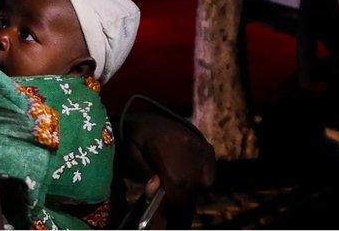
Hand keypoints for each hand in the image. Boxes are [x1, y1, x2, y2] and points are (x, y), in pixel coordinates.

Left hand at [119, 112, 215, 228]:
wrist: (145, 118)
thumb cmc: (132, 138)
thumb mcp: (130, 153)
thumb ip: (143, 172)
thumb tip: (155, 189)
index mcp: (167, 144)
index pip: (178, 184)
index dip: (177, 207)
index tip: (173, 224)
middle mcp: (188, 144)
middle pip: (191, 187)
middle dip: (182, 208)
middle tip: (174, 223)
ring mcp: (200, 145)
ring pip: (200, 184)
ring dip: (188, 197)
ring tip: (173, 203)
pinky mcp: (207, 149)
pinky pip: (207, 177)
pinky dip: (197, 184)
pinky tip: (182, 182)